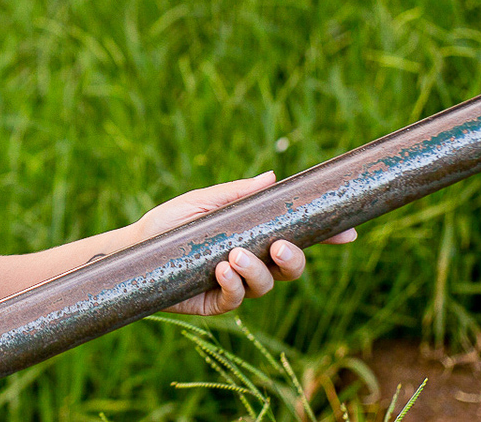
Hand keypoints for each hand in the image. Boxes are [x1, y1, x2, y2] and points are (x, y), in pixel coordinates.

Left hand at [134, 171, 356, 315]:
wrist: (133, 249)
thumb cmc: (168, 223)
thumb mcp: (201, 203)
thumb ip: (235, 194)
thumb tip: (271, 177)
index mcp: (254, 235)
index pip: (296, 236)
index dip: (325, 237)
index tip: (348, 233)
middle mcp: (252, 261)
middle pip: (292, 267)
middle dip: (296, 259)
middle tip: (280, 247)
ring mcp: (236, 284)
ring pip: (267, 285)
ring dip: (257, 271)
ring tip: (234, 256)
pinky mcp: (216, 302)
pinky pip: (236, 300)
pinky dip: (233, 285)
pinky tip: (221, 272)